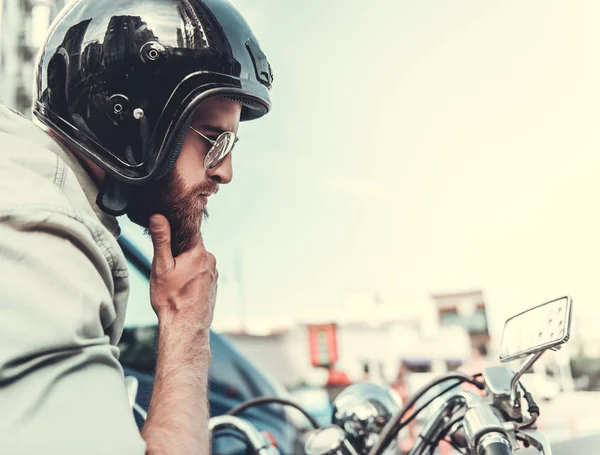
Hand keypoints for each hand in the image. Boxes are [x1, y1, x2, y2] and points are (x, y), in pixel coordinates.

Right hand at [148, 214, 217, 330]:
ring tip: (173, 281)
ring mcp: (214, 274)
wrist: (186, 328)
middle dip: (178, 252)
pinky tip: (181, 288)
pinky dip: (191, 276)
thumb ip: (161, 240)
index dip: (176, 230)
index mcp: (200, 252)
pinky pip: (200, 273)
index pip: (189, 230)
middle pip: (192, 246)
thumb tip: (158, 216)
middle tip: (165, 266)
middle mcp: (211, 261)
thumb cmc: (171, 299)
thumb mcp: (161, 266)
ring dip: (185, 265)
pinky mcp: (213, 285)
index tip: (165, 234)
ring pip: (196, 261)